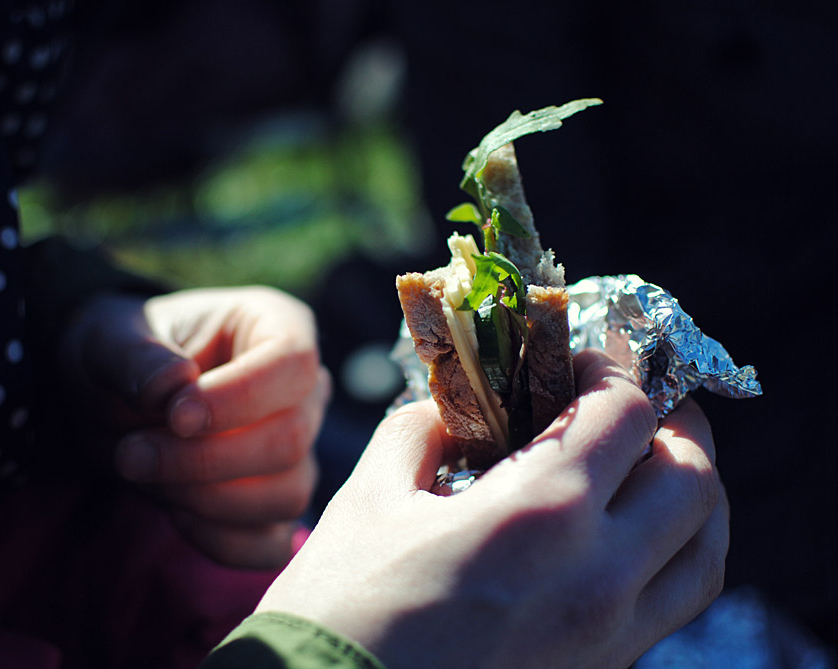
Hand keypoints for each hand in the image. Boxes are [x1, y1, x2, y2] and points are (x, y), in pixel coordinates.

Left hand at [60, 286, 328, 568]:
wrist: (109, 403)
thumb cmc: (120, 356)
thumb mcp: (107, 341)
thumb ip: (136, 358)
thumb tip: (175, 385)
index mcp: (277, 327)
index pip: (292, 366)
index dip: (239, 399)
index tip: (174, 417)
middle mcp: (304, 391)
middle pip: (291, 439)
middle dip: (204, 460)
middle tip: (130, 454)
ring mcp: (299, 452)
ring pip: (288, 495)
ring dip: (206, 500)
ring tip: (146, 473)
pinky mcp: (277, 506)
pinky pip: (272, 544)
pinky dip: (220, 541)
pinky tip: (174, 512)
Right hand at [257, 350, 727, 668]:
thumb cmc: (340, 608)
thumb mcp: (370, 498)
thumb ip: (421, 432)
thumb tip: (455, 409)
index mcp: (539, 516)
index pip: (625, 414)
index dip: (615, 368)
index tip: (588, 357)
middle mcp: (598, 579)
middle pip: (694, 479)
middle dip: (674, 424)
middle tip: (633, 404)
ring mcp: (609, 638)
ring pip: (704, 553)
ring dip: (691, 495)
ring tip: (648, 468)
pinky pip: (673, 605)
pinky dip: (672, 554)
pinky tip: (623, 539)